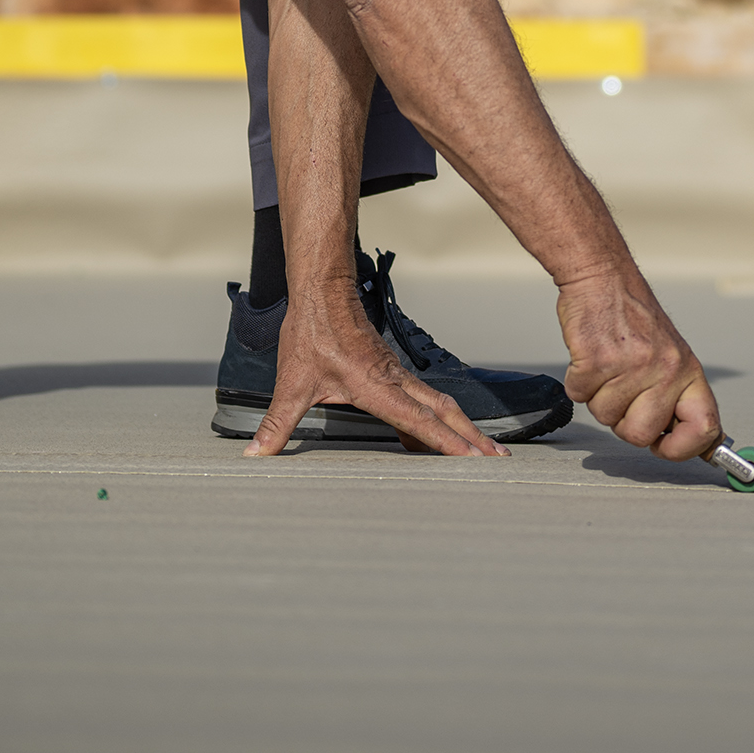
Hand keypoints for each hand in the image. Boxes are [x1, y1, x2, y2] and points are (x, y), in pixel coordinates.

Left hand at [242, 282, 503, 459]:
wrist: (322, 292)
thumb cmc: (311, 333)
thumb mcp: (293, 382)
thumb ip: (277, 423)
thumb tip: (256, 454)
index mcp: (376, 386)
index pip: (419, 420)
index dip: (446, 442)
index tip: (474, 458)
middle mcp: (395, 381)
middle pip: (444, 413)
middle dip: (472, 438)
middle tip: (498, 460)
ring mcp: (397, 375)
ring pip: (438, 404)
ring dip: (461, 428)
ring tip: (484, 451)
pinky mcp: (392, 372)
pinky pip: (424, 399)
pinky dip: (438, 420)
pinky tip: (435, 436)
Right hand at [557, 270, 718, 459]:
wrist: (604, 278)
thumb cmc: (634, 320)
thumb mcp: (672, 355)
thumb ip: (680, 399)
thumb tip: (706, 447)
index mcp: (688, 372)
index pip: (705, 428)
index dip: (682, 448)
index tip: (664, 448)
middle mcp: (665, 370)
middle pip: (640, 434)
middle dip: (624, 420)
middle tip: (623, 389)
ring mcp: (631, 366)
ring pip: (605, 418)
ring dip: (599, 396)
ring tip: (608, 365)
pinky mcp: (596, 361)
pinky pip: (579, 397)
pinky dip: (578, 382)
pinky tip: (590, 356)